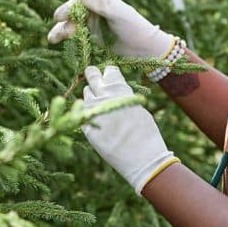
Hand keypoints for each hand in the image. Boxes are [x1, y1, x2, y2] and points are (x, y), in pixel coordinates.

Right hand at [48, 0, 175, 58]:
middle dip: (63, 22)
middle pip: (74, 14)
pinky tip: (62, 43)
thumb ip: (100, 4)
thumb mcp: (117, 12)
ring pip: (73, 26)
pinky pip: (78, 37)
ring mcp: (93, 25)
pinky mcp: (93, 39)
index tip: (60, 16)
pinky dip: (69, 40)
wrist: (144, 48)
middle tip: (55, 32)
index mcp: (101, 0)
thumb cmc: (133, 26)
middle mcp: (95, 11)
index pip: (80, 0)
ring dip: (62, 31)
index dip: (69, 8)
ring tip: (52, 39)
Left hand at [81, 65, 178, 193]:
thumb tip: (114, 91)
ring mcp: (92, 110)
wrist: (140, 155)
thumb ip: (122, 96)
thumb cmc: (145, 131)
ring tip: (98, 101)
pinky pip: (82, 113)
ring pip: (85, 94)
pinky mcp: (85, 126)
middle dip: (93, 74)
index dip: (109, 73)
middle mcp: (103, 95)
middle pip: (92, 76)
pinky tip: (97, 118)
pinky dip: (87, 112)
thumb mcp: (136, 107)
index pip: (109, 71)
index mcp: (118, 89)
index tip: (108, 75)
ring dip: (91, 95)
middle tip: (92, 74)